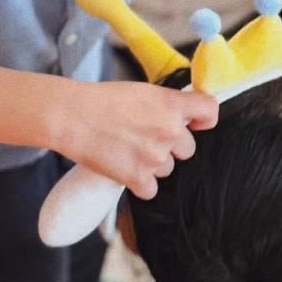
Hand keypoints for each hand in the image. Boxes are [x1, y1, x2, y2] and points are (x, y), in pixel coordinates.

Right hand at [54, 80, 217, 199]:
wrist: (71, 116)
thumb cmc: (101, 100)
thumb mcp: (142, 91)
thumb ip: (166, 105)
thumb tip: (181, 117)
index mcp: (172, 105)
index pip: (210, 111)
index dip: (205, 119)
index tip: (197, 124)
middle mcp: (169, 131)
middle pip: (188, 149)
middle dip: (170, 146)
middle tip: (144, 138)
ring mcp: (155, 157)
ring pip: (168, 169)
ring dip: (152, 165)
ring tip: (127, 149)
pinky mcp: (138, 178)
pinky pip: (151, 189)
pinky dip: (139, 184)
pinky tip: (124, 168)